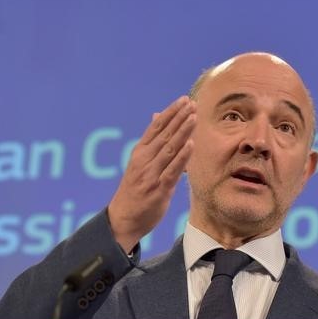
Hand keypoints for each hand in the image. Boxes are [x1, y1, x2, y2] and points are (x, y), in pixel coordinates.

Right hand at [107, 96, 195, 252]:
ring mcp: (151, 174)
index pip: (156, 127)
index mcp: (139, 153)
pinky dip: (182, 157)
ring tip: (194, 117)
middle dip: (179, 118)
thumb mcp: (139, 164)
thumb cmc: (134, 190)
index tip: (183, 100)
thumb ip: (151, 142)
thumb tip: (157, 117)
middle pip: (164, 135)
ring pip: (169, 149)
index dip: (170, 113)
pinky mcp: (159, 189)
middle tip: (192, 103)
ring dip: (182, 132)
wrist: (123, 218)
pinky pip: (172, 170)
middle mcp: (144, 161)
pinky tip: (190, 144)